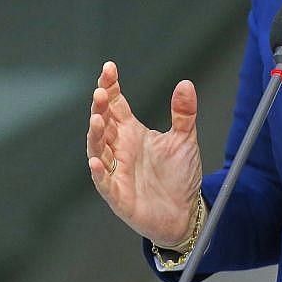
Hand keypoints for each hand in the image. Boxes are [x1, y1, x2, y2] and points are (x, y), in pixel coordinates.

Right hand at [86, 61, 202, 247]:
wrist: (184, 213)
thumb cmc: (179, 177)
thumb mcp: (185, 140)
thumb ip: (183, 113)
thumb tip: (185, 84)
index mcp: (132, 133)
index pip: (116, 105)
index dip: (110, 87)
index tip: (109, 68)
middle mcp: (120, 149)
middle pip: (104, 123)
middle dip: (101, 106)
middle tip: (101, 91)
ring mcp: (117, 171)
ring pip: (98, 149)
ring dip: (96, 134)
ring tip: (98, 117)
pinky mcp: (118, 195)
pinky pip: (104, 182)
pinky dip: (99, 172)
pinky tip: (96, 161)